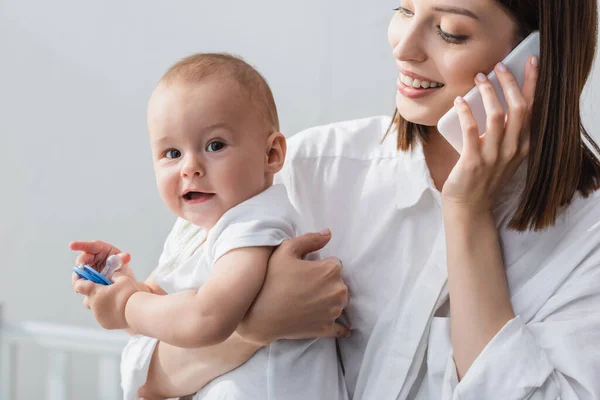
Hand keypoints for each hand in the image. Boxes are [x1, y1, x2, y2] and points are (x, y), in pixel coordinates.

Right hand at [69, 240, 135, 283]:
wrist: (120, 282)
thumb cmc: (122, 269)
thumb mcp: (123, 263)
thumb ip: (122, 260)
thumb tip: (126, 256)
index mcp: (103, 250)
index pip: (92, 245)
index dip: (81, 245)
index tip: (71, 245)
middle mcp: (93, 257)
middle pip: (83, 258)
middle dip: (81, 264)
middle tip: (81, 270)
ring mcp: (88, 266)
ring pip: (79, 269)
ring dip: (79, 276)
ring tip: (81, 283)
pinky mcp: (85, 276)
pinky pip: (80, 279)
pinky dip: (80, 283)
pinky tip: (82, 288)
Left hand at [74, 272, 138, 329]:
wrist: (138, 312)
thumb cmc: (129, 294)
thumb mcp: (123, 279)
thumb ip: (114, 276)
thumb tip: (112, 276)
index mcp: (95, 293)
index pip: (80, 286)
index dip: (81, 282)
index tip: (84, 281)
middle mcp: (94, 306)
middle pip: (88, 299)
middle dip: (95, 295)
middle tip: (106, 292)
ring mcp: (99, 317)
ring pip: (96, 308)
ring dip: (103, 304)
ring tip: (116, 301)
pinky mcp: (105, 324)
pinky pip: (103, 317)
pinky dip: (108, 313)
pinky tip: (119, 310)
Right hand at [236, 230, 349, 344]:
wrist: (261, 316)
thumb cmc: (272, 280)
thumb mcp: (285, 251)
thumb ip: (309, 239)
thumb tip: (328, 234)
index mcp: (331, 270)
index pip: (334, 264)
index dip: (320, 266)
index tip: (307, 272)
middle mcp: (339, 291)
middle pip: (339, 283)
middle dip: (327, 283)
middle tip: (306, 286)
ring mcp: (334, 312)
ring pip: (339, 302)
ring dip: (330, 300)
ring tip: (309, 301)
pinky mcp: (328, 328)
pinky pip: (341, 328)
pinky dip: (337, 324)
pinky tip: (331, 322)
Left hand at [442, 57, 538, 212]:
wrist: (469, 206)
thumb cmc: (483, 177)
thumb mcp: (504, 155)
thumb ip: (506, 135)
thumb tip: (494, 102)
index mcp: (524, 146)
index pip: (533, 109)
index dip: (532, 83)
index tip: (531, 61)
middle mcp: (514, 150)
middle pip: (519, 108)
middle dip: (510, 82)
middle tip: (498, 66)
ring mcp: (494, 156)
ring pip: (497, 116)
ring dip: (488, 93)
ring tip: (479, 78)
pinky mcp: (474, 162)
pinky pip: (471, 131)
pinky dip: (466, 113)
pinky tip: (459, 101)